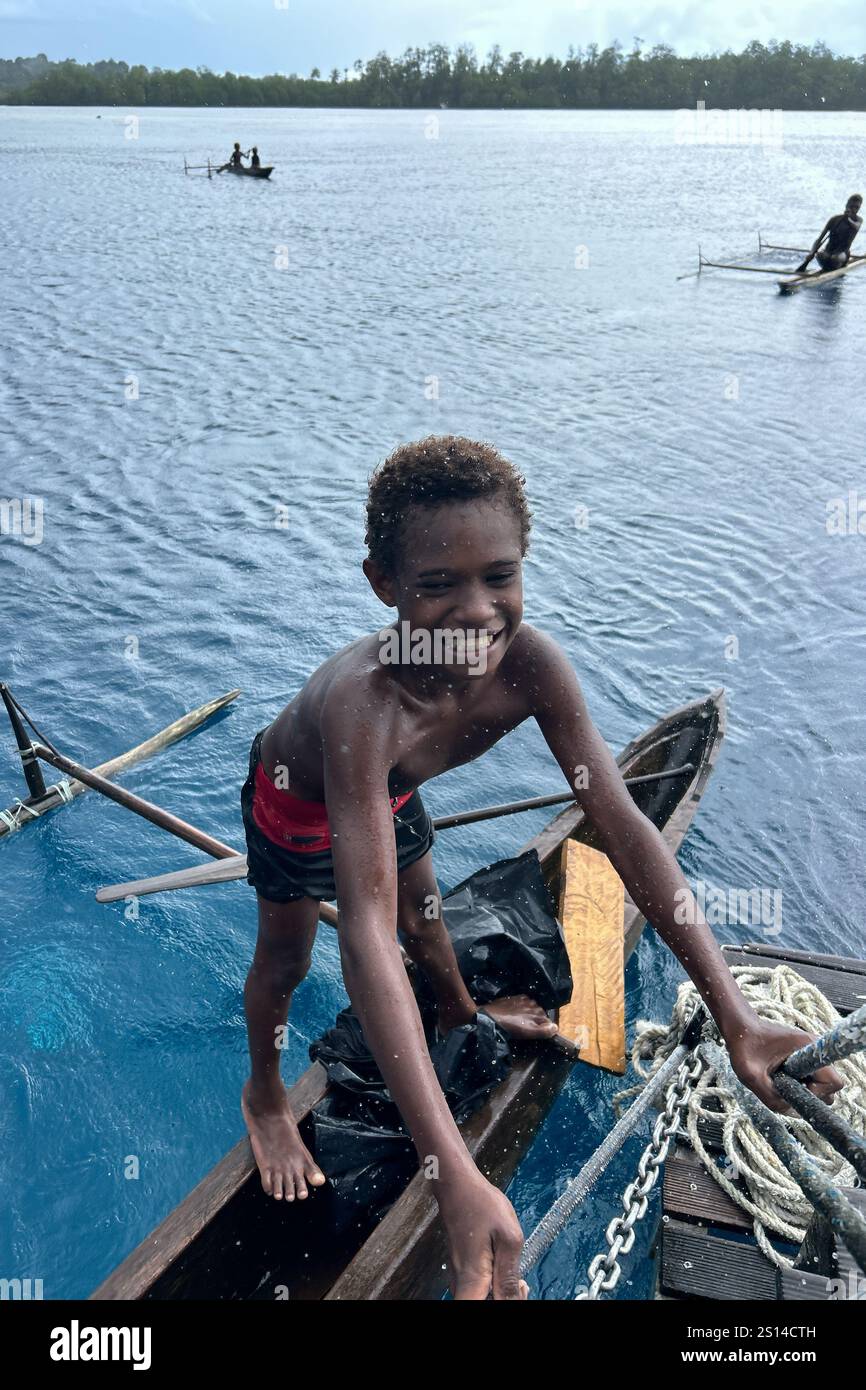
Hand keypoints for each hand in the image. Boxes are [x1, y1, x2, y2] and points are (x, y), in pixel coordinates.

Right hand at [436, 1171, 527, 1299]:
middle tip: (522, 1285)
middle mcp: (460, 1283)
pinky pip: (476, 1290)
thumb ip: (509, 1274)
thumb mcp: (508, 1237)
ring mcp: (458, 1276)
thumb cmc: (482, 1204)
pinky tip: (503, 1268)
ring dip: (499, 1294)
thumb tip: (513, 1301)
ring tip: (517, 1278)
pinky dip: (492, 1286)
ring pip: (478, 1299)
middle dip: (504, 1300)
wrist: (458, 1184)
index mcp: (472, 1280)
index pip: (479, 1310)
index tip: (517, 1294)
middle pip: (480, 1306)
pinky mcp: (460, 1269)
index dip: (502, 1306)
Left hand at [726, 1017, 842, 1114]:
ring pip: (820, 1084)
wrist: (739, 1027)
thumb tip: (792, 1111)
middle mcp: (814, 1049)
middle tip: (787, 1087)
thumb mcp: (751, 1076)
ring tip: (781, 1081)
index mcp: (808, 1048)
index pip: (833, 1081)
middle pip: (830, 1086)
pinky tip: (780, 1077)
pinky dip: (798, 1084)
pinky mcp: (803, 1057)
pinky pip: (810, 1079)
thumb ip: (771, 1098)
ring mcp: (810, 1053)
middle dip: (811, 1093)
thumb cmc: (743, 1046)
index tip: (795, 1088)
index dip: (817, 1093)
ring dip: (804, 1089)